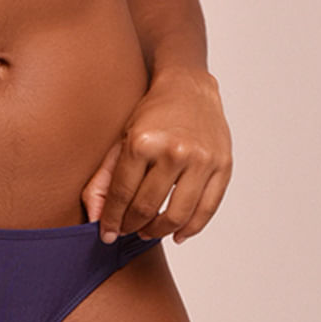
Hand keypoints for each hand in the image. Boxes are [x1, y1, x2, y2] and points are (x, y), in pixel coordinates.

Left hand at [81, 70, 231, 244]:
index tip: (107, 233)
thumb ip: (105, 179)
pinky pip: (207, 210)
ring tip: (148, 232)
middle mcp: (173, 151)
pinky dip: (191, 228)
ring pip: (178, 215)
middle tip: (127, 231)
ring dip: (159, 231)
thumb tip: (97, 219)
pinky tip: (177, 234)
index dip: (113, 219)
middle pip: (148, 207)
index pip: (122, 194)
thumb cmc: (152, 113)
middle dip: (133, 226)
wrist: (189, 87)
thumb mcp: (121, 138)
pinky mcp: (223, 166)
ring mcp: (201, 160)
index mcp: (142, 142)